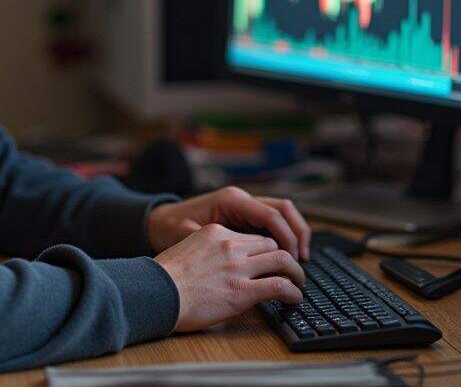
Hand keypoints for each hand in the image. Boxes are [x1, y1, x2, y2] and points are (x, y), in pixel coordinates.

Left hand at [147, 186, 311, 260]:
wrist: (158, 221)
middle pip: (283, 209)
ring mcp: (244, 206)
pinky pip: (271, 223)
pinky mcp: (243, 216)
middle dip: (298, 233)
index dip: (286, 237)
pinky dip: (282, 237)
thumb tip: (242, 260)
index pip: (270, 215)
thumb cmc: (171, 229)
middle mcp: (241, 199)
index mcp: (231, 200)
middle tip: (302, 259)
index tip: (293, 259)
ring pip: (281, 214)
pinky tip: (285, 257)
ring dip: (294, 234)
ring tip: (300, 259)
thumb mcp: (190, 237)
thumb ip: (217, 245)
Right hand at [154, 223, 304, 331]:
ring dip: (296, 273)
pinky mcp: (242, 291)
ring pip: (281, 260)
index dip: (265, 250)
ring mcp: (237, 267)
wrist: (155, 294)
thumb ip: (208, 253)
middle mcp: (229, 246)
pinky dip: (292, 291)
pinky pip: (279, 286)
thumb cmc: (164, 280)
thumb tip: (220, 266)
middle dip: (284, 258)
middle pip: (270, 244)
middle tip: (291, 271)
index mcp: (215, 234)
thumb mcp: (187, 251)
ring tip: (299, 284)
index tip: (269, 261)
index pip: (251, 237)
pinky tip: (294, 298)